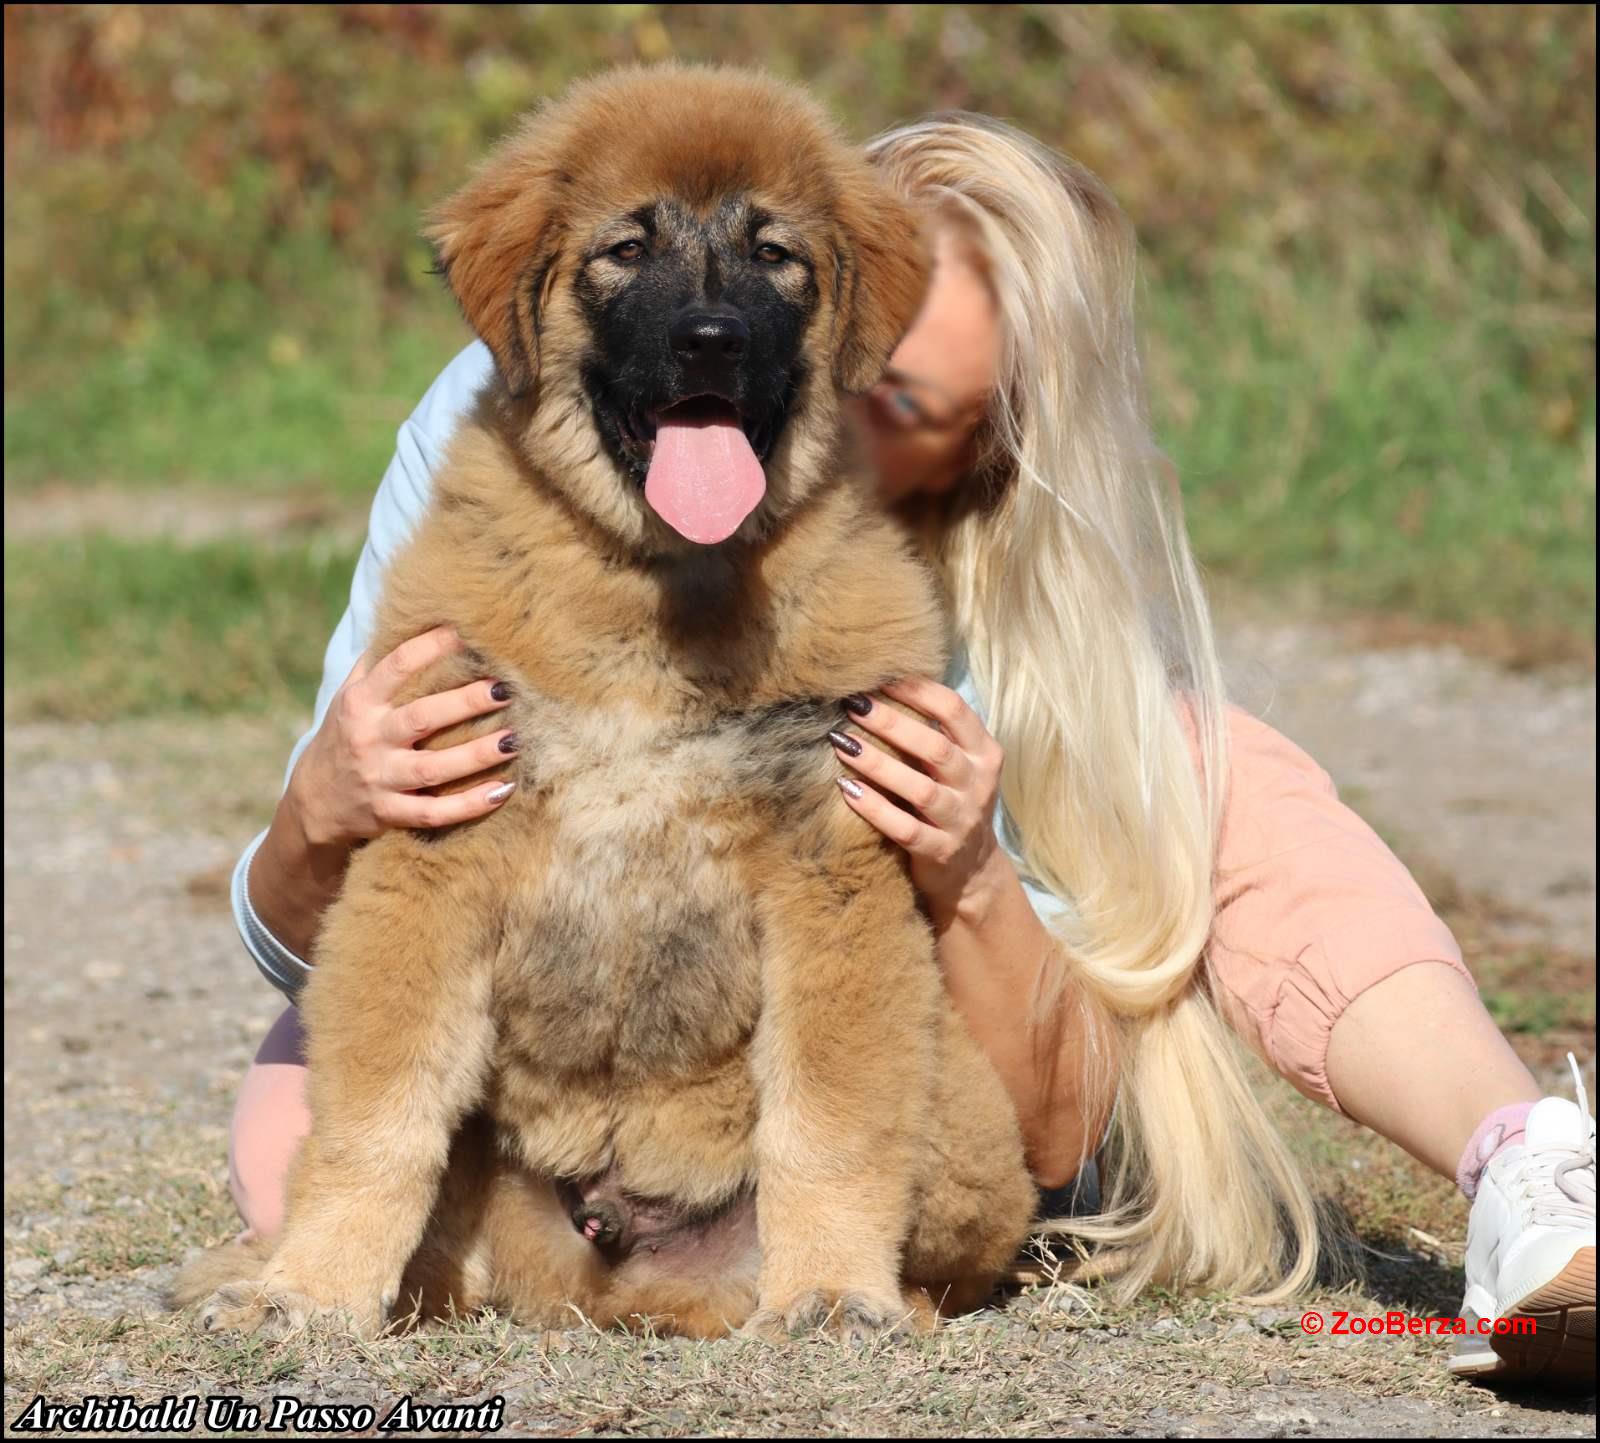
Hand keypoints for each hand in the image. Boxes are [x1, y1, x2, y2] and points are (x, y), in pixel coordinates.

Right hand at [289, 625, 517, 846]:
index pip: (396, 667)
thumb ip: (379, 663)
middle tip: (506, 689)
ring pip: (433, 769)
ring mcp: (379, 779)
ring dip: (476, 755)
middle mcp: (369, 739)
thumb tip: (415, 615)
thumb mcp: (350, 696)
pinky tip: (503, 791)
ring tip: (515, 740)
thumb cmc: (347, 735)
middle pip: (422, 718)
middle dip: (466, 702)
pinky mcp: (390, 814)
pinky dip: (469, 805)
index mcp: (361, 703)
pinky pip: (434, 813)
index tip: (467, 632)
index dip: (430, 647)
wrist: (315, 801)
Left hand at [829, 676, 1011, 925]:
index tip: (878, 678)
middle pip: (934, 747)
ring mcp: (961, 820)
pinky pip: (905, 829)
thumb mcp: (956, 764)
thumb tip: (877, 687)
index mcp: (983, 753)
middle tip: (852, 705)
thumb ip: (932, 732)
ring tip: (841, 743)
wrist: (971, 870)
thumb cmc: (952, 801)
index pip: (954, 710)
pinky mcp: (940, 851)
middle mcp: (978, 784)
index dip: (916, 691)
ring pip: (920, 789)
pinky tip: (846, 789)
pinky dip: (875, 808)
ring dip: (878, 764)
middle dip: (891, 723)